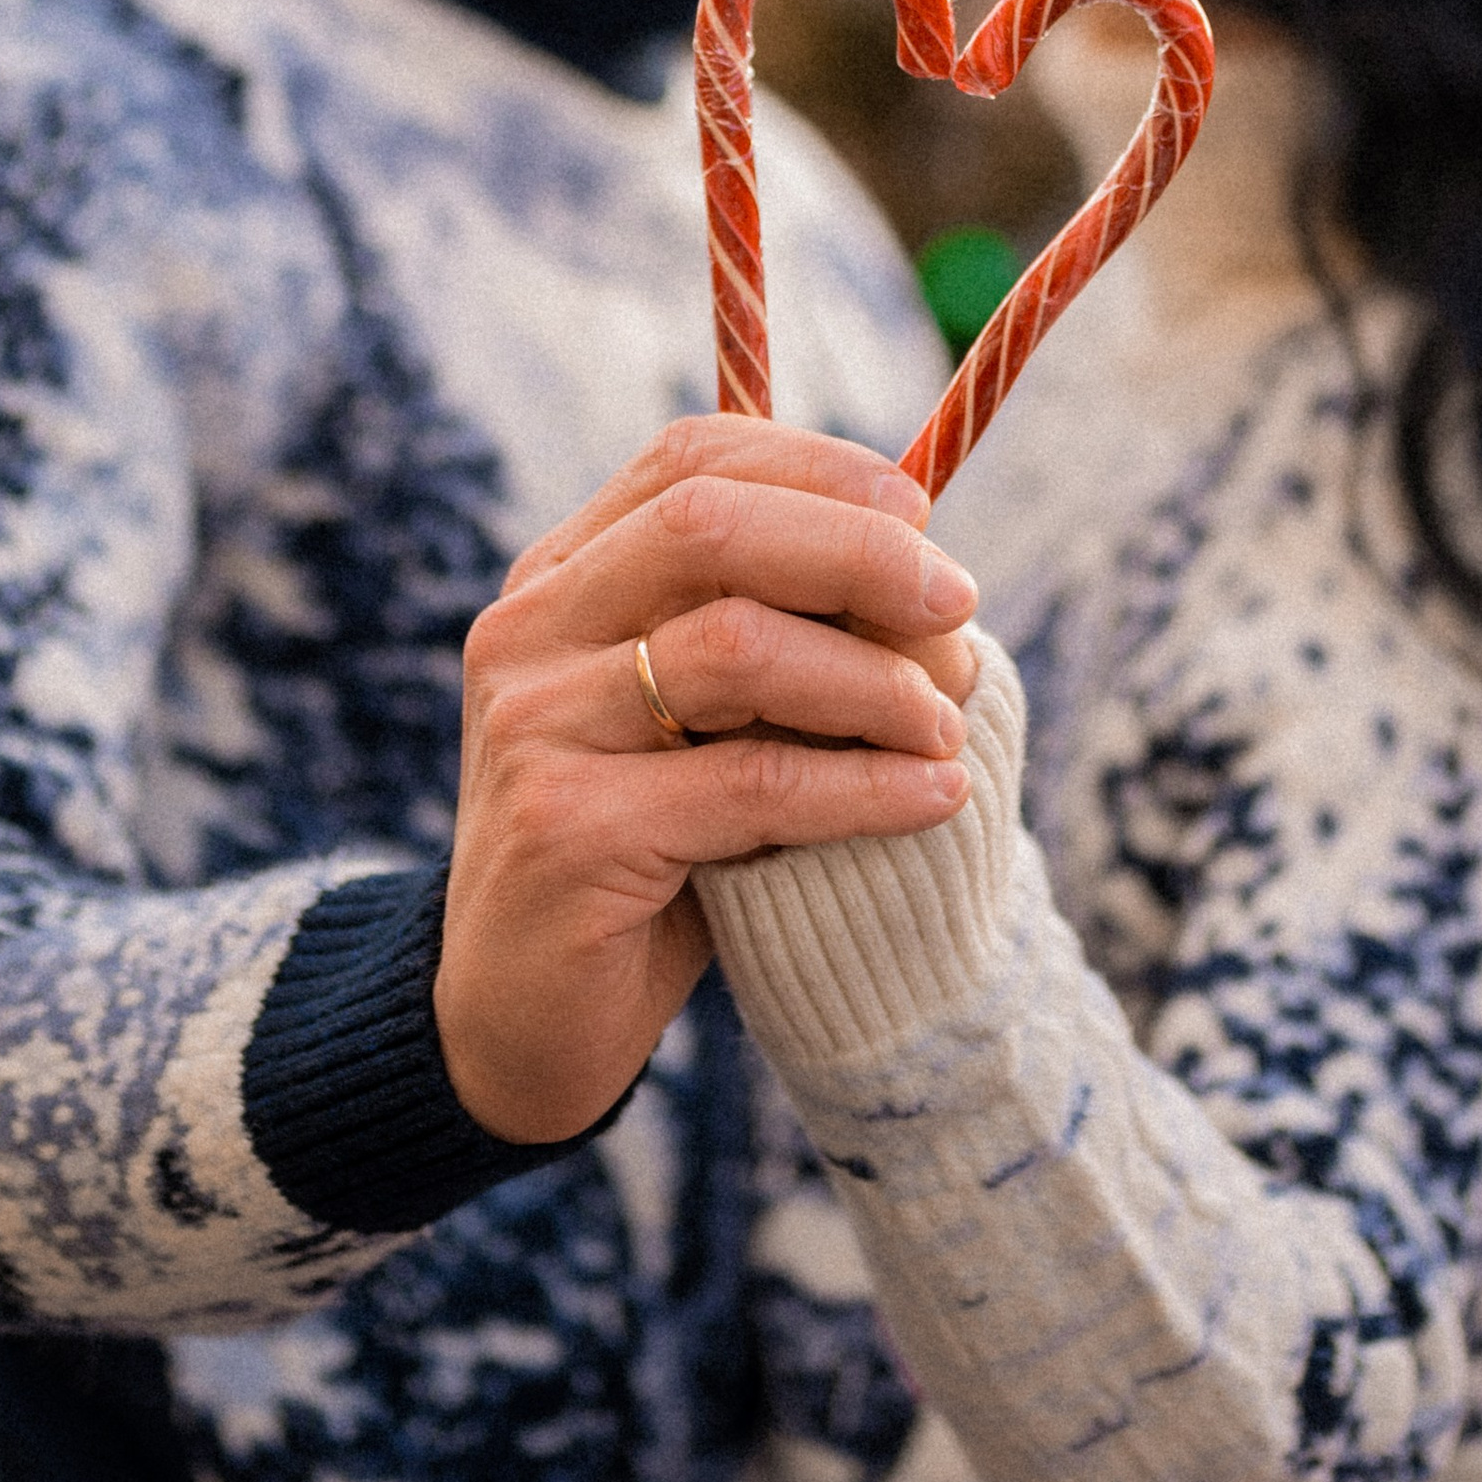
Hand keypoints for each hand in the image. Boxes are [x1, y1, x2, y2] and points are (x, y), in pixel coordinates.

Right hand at [436, 417, 978, 1143]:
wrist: (521, 1019)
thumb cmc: (649, 851)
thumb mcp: (705, 720)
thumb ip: (777, 633)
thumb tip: (930, 567)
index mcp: (558, 577)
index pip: (691, 462)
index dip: (818, 469)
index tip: (923, 512)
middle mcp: (528, 631)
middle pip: (710, 529)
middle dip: (857, 554)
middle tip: (959, 605)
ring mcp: (536, 727)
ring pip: (738, 649)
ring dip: (873, 681)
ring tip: (945, 726)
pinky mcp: (565, 830)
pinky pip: (752, 785)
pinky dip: (864, 786)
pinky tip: (933, 797)